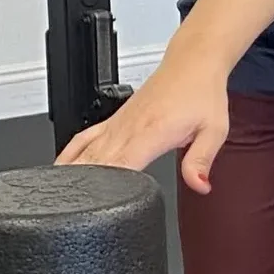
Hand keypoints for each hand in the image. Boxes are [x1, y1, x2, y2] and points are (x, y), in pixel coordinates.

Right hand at [55, 51, 230, 192]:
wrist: (193, 63)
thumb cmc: (202, 93)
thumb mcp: (213, 130)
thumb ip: (201, 161)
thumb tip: (199, 186)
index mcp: (151, 131)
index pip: (122, 165)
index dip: (108, 188)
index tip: (99, 206)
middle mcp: (129, 127)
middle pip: (97, 164)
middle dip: (85, 189)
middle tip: (75, 210)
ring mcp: (118, 123)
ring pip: (86, 152)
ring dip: (73, 174)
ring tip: (61, 196)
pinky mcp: (115, 119)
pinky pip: (84, 137)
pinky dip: (71, 154)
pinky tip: (60, 168)